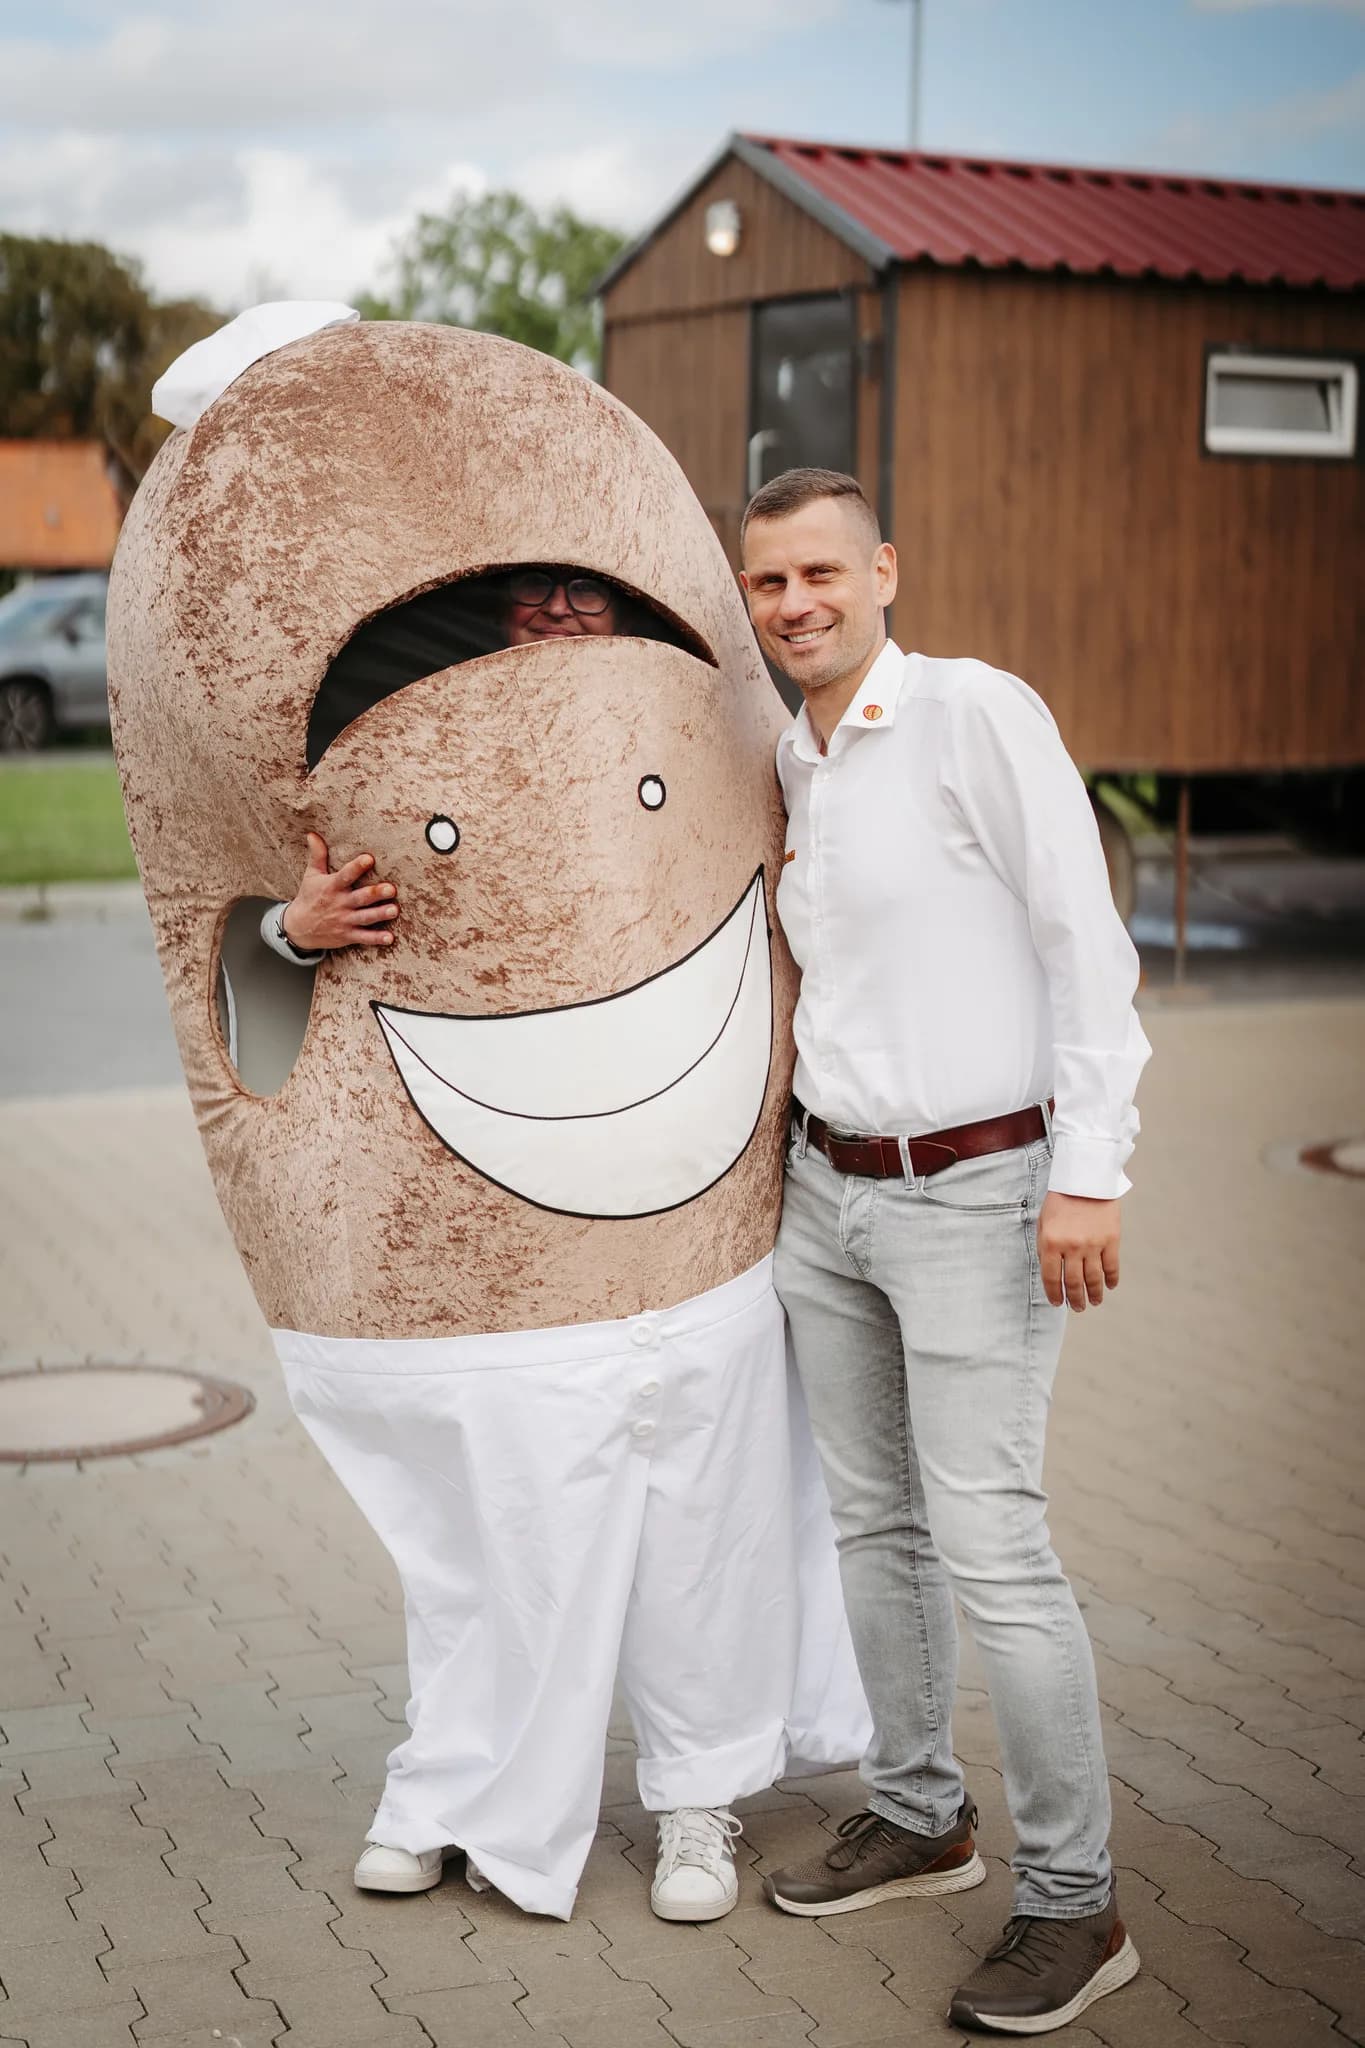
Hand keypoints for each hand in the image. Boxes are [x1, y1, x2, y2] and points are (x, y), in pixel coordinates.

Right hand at [281, 832, 399, 951]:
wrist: (298, 929)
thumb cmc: (309, 898)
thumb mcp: (311, 875)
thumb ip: (317, 855)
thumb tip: (312, 833)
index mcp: (332, 887)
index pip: (345, 875)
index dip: (356, 867)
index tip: (369, 858)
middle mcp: (339, 904)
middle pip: (360, 898)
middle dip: (375, 894)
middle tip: (391, 889)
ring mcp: (344, 921)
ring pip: (365, 917)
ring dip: (380, 914)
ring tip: (394, 910)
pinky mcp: (347, 935)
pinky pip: (363, 938)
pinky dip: (376, 939)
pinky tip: (390, 938)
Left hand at [1037, 1192, 1119, 1310]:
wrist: (1085, 1179)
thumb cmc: (1060, 1200)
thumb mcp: (1043, 1222)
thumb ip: (1045, 1248)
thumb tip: (1051, 1274)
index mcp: (1050, 1243)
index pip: (1051, 1278)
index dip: (1054, 1294)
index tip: (1058, 1303)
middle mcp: (1071, 1247)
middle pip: (1074, 1282)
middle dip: (1075, 1299)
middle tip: (1078, 1307)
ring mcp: (1093, 1245)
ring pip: (1094, 1279)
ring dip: (1094, 1294)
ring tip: (1093, 1302)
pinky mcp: (1111, 1240)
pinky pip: (1111, 1267)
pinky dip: (1111, 1280)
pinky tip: (1109, 1286)